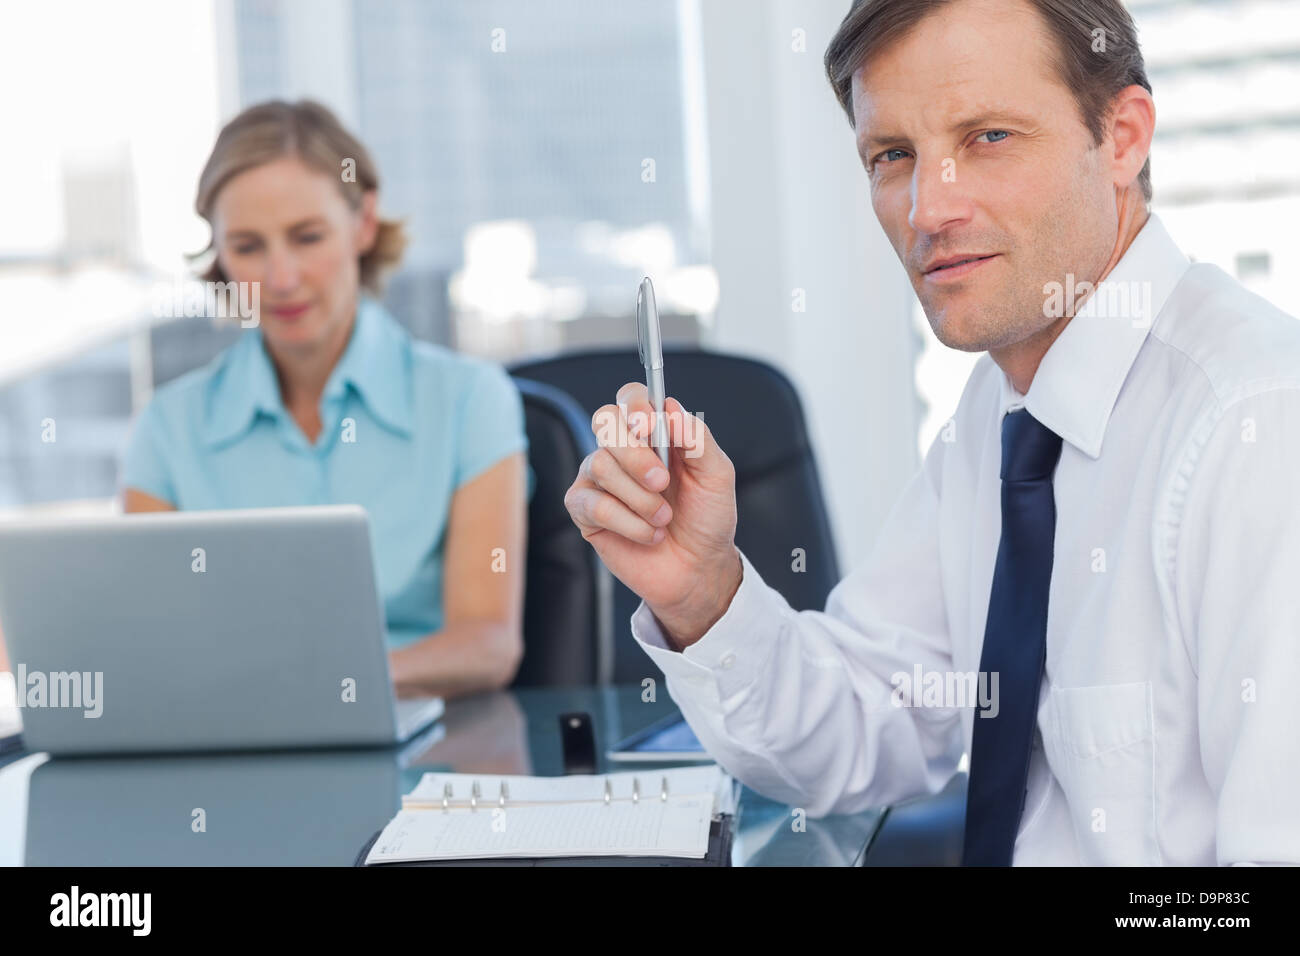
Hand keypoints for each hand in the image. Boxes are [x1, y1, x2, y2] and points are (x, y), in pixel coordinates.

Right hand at [564, 382, 741, 647]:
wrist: (699, 568)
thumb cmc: (707, 518)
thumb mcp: (717, 475)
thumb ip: (697, 439)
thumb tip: (669, 408)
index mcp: (654, 433)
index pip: (630, 397)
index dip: (634, 404)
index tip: (648, 426)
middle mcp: (622, 450)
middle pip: (605, 423)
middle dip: (636, 455)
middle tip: (662, 482)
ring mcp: (599, 479)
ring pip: (599, 464)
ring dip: (639, 497)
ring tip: (663, 518)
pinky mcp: (585, 512)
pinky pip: (593, 504)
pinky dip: (628, 522)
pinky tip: (649, 535)